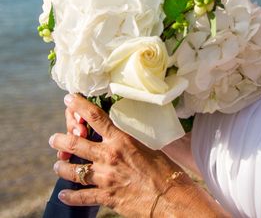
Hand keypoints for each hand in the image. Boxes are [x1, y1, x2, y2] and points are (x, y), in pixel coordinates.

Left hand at [49, 94, 192, 215]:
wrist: (170, 197)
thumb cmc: (164, 170)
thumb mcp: (146, 148)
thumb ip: (128, 143)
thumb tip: (121, 140)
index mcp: (121, 140)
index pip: (96, 117)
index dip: (79, 106)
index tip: (69, 98)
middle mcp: (109, 156)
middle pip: (77, 143)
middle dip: (61, 139)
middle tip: (54, 138)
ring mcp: (106, 177)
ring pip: (74, 170)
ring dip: (62, 166)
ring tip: (57, 165)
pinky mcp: (106, 197)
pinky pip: (81, 196)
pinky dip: (70, 196)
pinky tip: (63, 194)